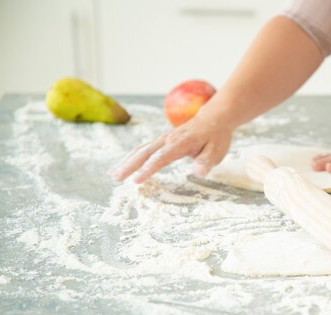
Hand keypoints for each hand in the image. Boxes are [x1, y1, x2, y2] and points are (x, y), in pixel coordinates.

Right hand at [109, 112, 233, 182]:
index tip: (136, 180)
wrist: (214, 118)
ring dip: (127, 161)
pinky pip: (144, 148)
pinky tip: (125, 165)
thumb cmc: (216, 137)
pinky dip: (132, 157)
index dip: (148, 169)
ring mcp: (163, 139)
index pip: (161, 158)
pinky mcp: (162, 141)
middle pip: (145, 152)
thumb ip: (206, 161)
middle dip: (129, 166)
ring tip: (113, 175)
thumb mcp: (216, 151)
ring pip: (141, 149)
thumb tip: (199, 172)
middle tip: (116, 178)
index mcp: (180, 143)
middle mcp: (168, 139)